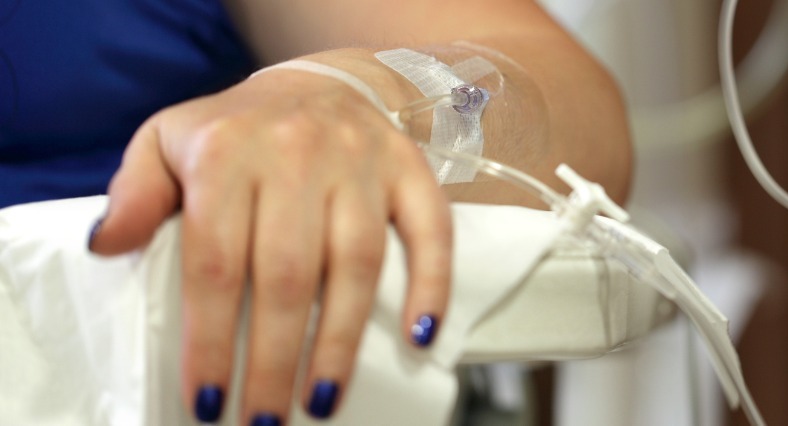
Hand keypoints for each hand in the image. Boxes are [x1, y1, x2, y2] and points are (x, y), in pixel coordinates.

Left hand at [88, 60, 451, 422]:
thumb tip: (107, 245)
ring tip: (321, 399)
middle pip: (286, 273)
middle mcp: (297, 152)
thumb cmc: (238, 132)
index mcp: (228, 151)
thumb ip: (135, 193)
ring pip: (356, 263)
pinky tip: (418, 337)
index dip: (211, 338)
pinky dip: (431, 285)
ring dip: (339, 340)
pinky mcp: (410, 170)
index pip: (215, 262)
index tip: (208, 398)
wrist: (319, 83)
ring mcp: (361, 161)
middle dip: (274, 358)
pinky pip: (430, 231)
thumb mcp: (167, 143)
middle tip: (264, 419)